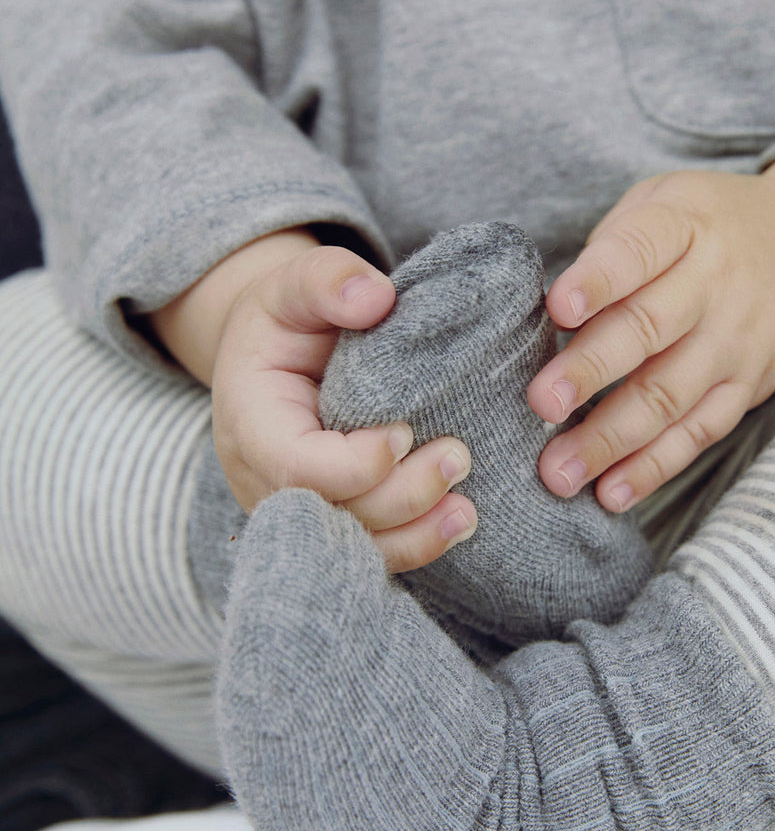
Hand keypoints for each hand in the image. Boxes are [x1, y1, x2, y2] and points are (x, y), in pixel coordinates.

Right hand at [211, 244, 477, 572]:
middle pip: (333, 514)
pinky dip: (415, 544)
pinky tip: (457, 522)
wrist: (272, 359)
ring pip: (355, 545)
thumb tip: (374, 298)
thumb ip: (325, 280)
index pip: (296, 466)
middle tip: (457, 456)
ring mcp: (297, 510)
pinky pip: (370, 551)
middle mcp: (265, 482)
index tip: (403, 429)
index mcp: (251, 425)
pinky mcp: (329, 523)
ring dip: (415, 534)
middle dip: (401, 496)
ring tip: (467, 508)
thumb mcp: (292, 284)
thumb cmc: (284, 322)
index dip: (355, 462)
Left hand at [527, 166, 774, 510]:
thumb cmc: (713, 226)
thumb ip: (611, 249)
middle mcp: (712, 287)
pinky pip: (698, 433)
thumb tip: (549, 317)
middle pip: (648, 331)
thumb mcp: (665, 203)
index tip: (558, 306)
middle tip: (540, 403)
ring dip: (610, 439)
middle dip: (591, 371)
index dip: (598, 279)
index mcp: (683, 228)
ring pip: (668, 396)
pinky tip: (611, 492)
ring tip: (558, 473)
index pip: (638, 251)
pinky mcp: (745, 389)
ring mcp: (732, 343)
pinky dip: (653, 467)